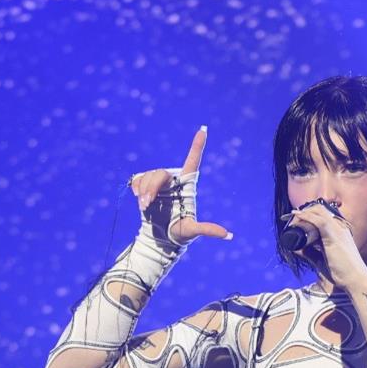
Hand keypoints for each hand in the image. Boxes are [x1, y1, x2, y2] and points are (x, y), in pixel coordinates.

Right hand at [128, 126, 231, 246]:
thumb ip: (208, 230)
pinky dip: (137, 187)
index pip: (193, 162)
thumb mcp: (192, 231)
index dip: (197, 146)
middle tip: (147, 204)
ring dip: (144, 190)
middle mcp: (173, 181)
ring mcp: (159, 183)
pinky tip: (139, 198)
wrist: (160, 237)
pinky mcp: (146, 186)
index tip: (204, 130)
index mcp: (186, 186)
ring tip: (145, 206)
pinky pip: (139, 178)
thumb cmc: (179, 233)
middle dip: (152, 187)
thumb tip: (229, 236)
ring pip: (149, 176)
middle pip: (162, 173)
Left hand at [283, 200, 366, 289]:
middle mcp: (339, 226)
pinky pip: (319, 220)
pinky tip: (297, 216)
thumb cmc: (342, 272)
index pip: (323, 214)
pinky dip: (306, 217)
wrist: (355, 280)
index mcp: (339, 230)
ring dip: (303, 214)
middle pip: (319, 209)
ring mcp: (338, 230)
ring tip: (291, 220)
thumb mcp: (321, 260)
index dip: (308, 214)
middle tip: (291, 221)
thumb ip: (310, 253)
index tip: (295, 220)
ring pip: (318, 212)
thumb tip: (297, 248)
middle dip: (303, 212)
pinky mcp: (334, 236)